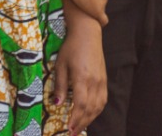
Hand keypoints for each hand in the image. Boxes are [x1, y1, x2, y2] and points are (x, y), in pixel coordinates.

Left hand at [51, 18, 105, 134]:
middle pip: (90, 109)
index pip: (80, 104)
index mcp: (82, 78)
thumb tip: (56, 103)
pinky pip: (103, 100)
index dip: (75, 118)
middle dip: (81, 123)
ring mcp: (102, 82)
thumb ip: (59, 85)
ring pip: (98, 107)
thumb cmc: (70, 48)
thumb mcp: (60, 64)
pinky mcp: (105, 81)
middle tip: (73, 133)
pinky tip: (90, 115)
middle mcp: (95, 82)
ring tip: (80, 127)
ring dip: (89, 119)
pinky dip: (96, 111)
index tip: (69, 128)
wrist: (88, 35)